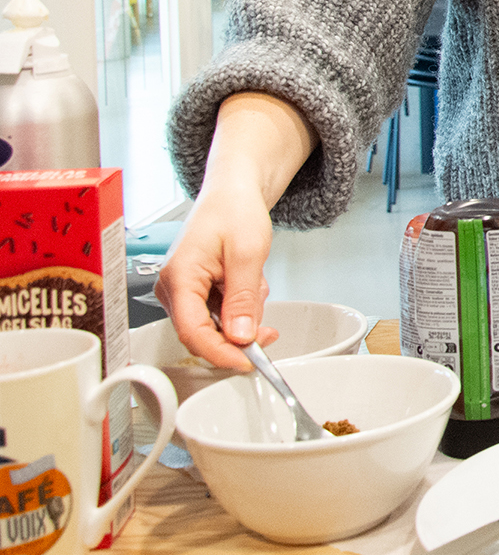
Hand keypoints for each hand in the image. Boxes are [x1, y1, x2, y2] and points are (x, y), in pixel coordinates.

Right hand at [155, 91, 310, 368]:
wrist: (232, 191)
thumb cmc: (234, 211)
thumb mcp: (248, 253)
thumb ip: (242, 298)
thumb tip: (240, 337)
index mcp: (179, 277)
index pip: (193, 332)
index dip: (222, 353)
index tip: (249, 363)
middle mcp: (173, 288)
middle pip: (202, 334)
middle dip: (238, 334)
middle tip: (269, 330)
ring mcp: (181, 291)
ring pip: (214, 326)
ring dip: (242, 314)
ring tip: (255, 280)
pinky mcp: (193, 292)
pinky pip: (218, 314)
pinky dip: (240, 305)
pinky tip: (248, 282)